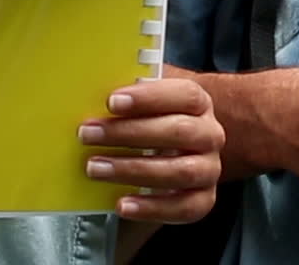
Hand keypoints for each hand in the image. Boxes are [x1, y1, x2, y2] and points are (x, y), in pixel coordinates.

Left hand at [80, 78, 224, 222]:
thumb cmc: (154, 118)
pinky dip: (152, 208)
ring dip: (134, 170)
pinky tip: (122, 204)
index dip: (149, 97)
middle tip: (88, 134)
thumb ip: (127, 92)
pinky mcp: (203, 198)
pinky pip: (185, 208)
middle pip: (179, 131)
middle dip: (130, 133)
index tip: (112, 101)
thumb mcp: (145, 99)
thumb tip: (91, 89)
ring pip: (181, 171)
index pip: (184, 95)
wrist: (179, 145)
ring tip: (96, 168)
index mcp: (199, 103)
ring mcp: (209, 168)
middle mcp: (210, 134)